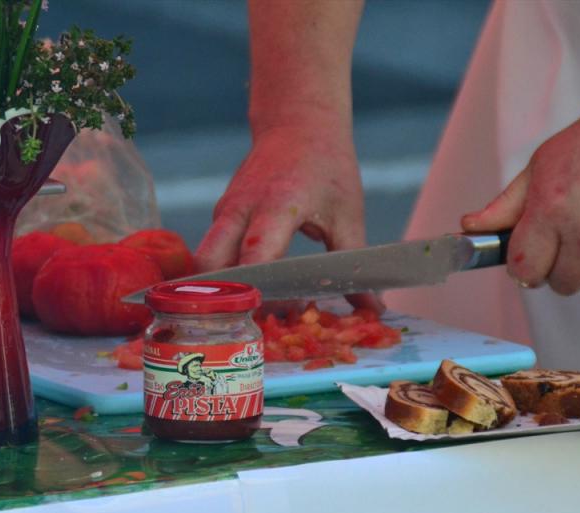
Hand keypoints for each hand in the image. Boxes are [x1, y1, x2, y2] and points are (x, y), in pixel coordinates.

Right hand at [195, 124, 377, 308]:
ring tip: (259, 310)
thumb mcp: (348, 215)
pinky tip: (256, 291)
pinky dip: (228, 276)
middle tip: (253, 321)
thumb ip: (354, 264)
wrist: (297, 123)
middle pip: (209, 264)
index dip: (258, 290)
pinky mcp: (220, 217)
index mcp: (277, 204)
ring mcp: (224, 212)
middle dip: (223, 298)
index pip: (254, 254)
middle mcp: (241, 208)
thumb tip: (374, 309)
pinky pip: (213, 253)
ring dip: (224, 290)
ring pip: (205, 262)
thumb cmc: (328, 167)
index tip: (273, 316)